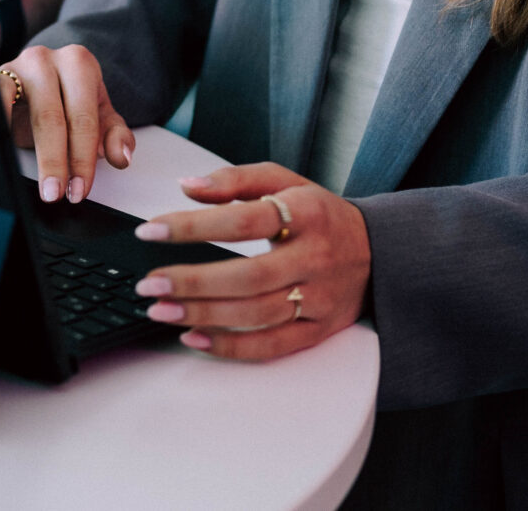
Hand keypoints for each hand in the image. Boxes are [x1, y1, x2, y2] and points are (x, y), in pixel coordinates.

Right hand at [0, 43, 133, 205]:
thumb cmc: (67, 98)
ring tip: (33, 182)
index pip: (84, 119)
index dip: (83, 159)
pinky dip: (0, 128)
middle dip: (55, 162)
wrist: (34, 79)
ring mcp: (19, 66)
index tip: (80, 190)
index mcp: (80, 64)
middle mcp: (48, 60)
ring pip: (21, 112)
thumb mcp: (98, 115)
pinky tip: (4, 153)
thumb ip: (115, 136)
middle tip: (56, 193)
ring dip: (27, 151)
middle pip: (53, 118)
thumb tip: (120, 156)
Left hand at [130, 163, 370, 359]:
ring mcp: (318, 298)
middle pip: (249, 276)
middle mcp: (314, 258)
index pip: (244, 220)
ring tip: (161, 310)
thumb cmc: (320, 215)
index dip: (194, 226)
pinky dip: (230, 347)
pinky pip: (271, 345)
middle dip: (192, 282)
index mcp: (306, 214)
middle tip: (149, 284)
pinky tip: (194, 338)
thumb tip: (187, 187)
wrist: (377, 252)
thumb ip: (235, 180)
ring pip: (256, 315)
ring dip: (203, 316)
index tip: (151, 230)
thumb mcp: (285, 182)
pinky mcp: (318, 330)